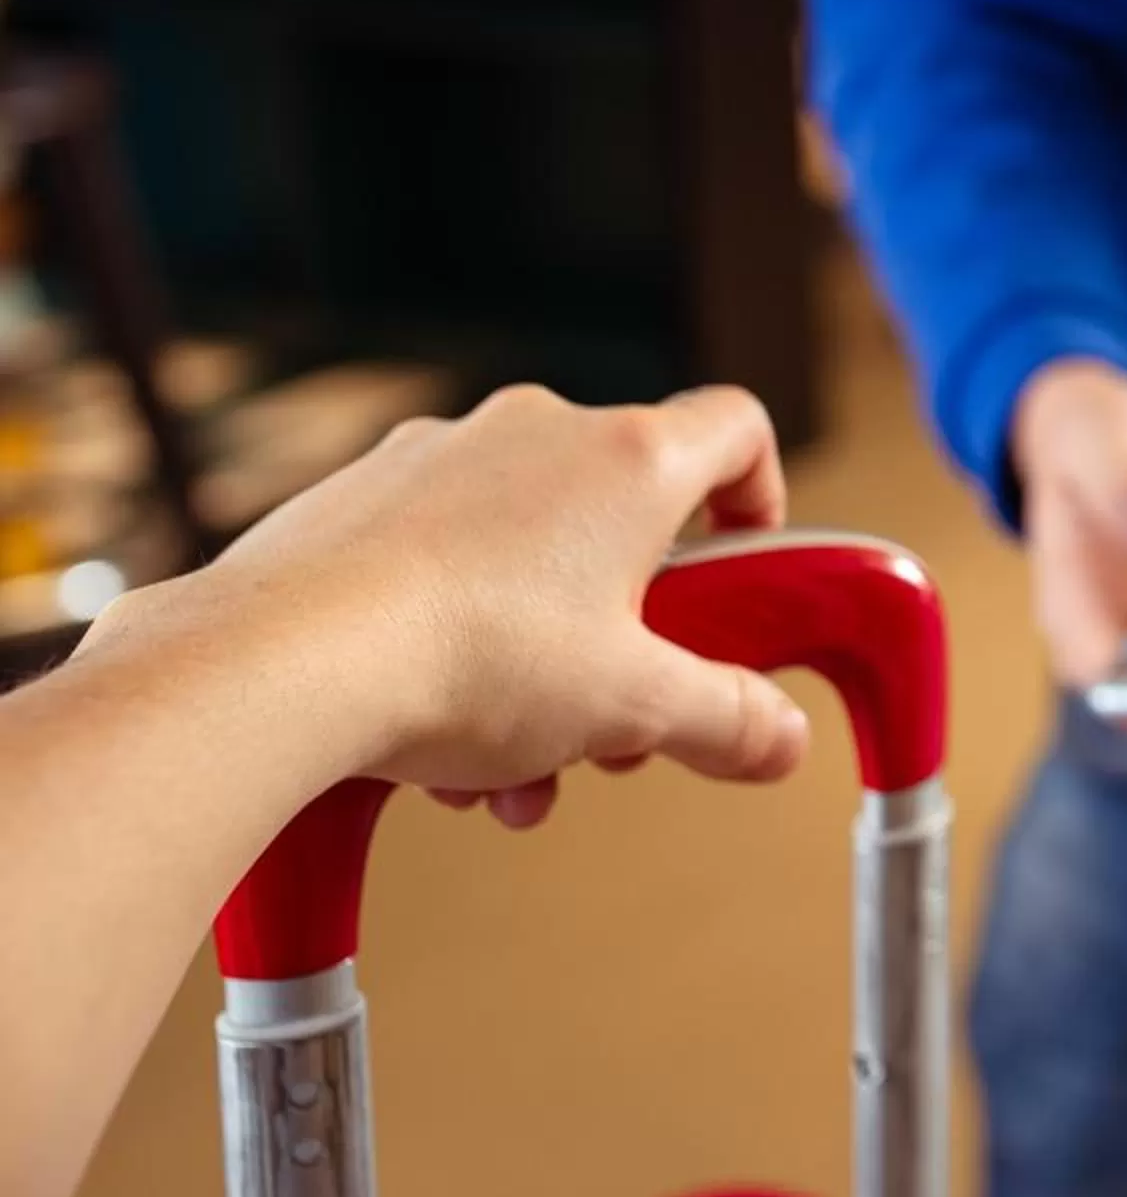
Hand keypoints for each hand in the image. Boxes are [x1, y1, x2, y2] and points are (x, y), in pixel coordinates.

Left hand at [90, 384, 812, 830]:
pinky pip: (437, 562)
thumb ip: (725, 719)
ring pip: (524, 556)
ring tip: (508, 768)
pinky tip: (430, 739)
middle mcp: (536, 434)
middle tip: (617, 716)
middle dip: (629, 633)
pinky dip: (455, 639)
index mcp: (628, 461)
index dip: (758, 491)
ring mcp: (438, 458)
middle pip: (622, 523)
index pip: (736, 428)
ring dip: (538, 661)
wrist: (278, 663)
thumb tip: (779, 739)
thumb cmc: (466, 660)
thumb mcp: (632, 708)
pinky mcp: (356, 498)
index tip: (740, 561)